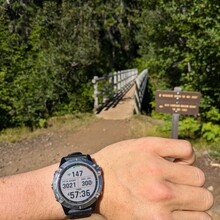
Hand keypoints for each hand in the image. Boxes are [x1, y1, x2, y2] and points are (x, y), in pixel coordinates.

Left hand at [93, 137, 212, 219]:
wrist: (91, 181)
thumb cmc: (115, 203)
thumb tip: (193, 216)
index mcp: (160, 219)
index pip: (204, 218)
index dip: (195, 212)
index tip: (187, 207)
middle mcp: (161, 195)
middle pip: (204, 196)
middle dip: (193, 195)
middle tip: (178, 190)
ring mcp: (155, 168)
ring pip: (197, 174)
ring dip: (188, 176)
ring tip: (171, 174)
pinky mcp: (149, 147)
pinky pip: (186, 148)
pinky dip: (184, 154)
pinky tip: (171, 158)